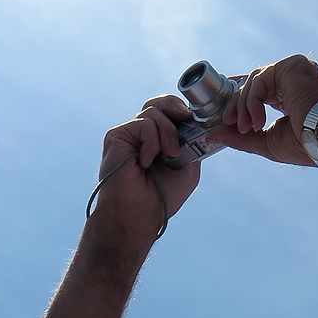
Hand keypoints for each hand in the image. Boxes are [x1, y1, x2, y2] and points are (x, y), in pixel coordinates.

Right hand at [87, 95, 201, 248]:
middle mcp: (142, 135)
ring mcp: (128, 134)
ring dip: (168, 133)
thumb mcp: (189, 167)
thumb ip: (193, 143)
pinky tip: (146, 162)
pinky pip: (143, 124)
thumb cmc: (162, 197)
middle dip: (176, 106)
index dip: (182, 109)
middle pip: (158, 102)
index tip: (195, 118)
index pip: (168, 111)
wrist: (139, 214)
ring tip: (170, 155)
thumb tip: (200, 124)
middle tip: (186, 118)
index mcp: (158, 140)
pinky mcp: (117, 136)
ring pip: (153, 112)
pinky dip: (152, 142)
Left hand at [205, 54, 317, 166]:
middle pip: (251, 84)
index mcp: (288, 94)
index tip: (223, 114)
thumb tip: (212, 135)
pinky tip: (257, 121)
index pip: (256, 89)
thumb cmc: (305, 145)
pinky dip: (253, 101)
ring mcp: (293, 70)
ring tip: (246, 127)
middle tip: (228, 124)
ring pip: (253, 81)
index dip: (237, 98)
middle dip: (236, 105)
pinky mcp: (292, 65)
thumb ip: (240, 137)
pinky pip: (260, 79)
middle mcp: (291, 79)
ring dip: (243, 107)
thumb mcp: (266, 141)